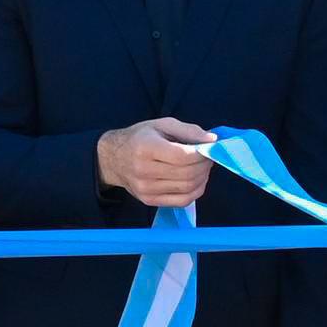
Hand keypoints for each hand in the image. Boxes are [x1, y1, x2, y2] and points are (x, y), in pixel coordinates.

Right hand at [98, 116, 215, 208]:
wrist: (113, 159)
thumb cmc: (140, 138)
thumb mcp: (162, 124)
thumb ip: (189, 130)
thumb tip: (213, 140)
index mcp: (146, 148)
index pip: (183, 156)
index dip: (202, 154)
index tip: (209, 148)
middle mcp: (143, 171)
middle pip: (187, 174)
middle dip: (205, 165)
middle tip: (208, 157)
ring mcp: (146, 189)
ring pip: (187, 188)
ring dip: (202, 178)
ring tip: (202, 167)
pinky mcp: (149, 201)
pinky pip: (182, 201)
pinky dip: (195, 191)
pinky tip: (196, 180)